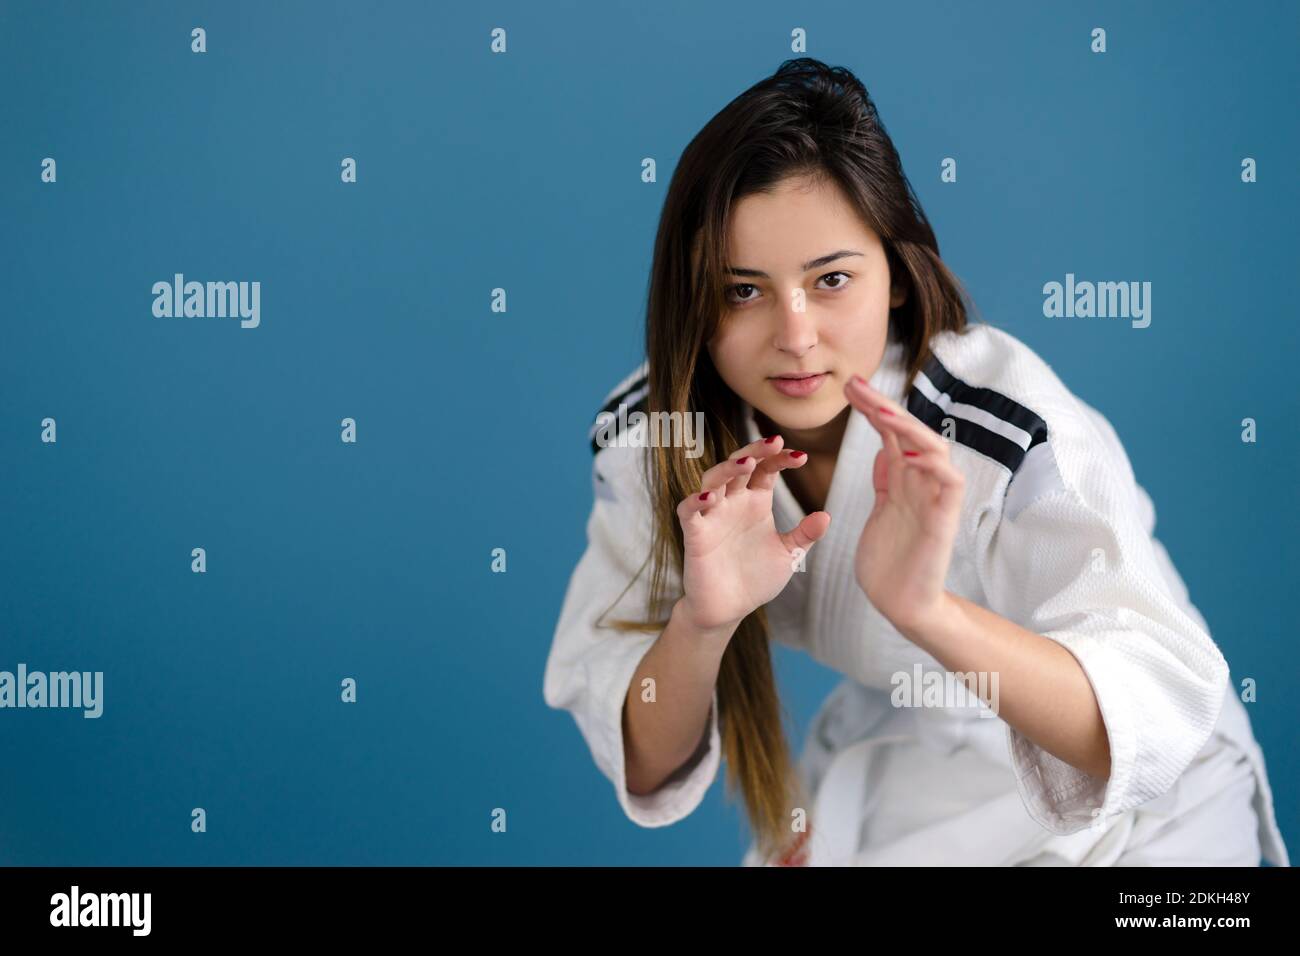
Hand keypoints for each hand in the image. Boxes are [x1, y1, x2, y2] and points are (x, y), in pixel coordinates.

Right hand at [676, 434, 831, 635]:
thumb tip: (826, 515)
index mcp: (756, 502)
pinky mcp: (695, 534)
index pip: (766, 470)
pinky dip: (694, 501)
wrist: (730, 609)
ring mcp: (712, 516)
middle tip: (773, 441)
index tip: (801, 457)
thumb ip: (804, 535)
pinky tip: (708, 497)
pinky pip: (689, 511)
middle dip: (755, 451)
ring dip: (727, 469)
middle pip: (739, 466)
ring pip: (713, 480)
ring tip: (746, 463)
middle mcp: (733, 503)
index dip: (780, 459)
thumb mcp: (787, 555)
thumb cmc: (756, 578)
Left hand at [844, 374, 964, 635]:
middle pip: (909, 433)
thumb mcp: (880, 513)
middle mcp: (922, 484)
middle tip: (854, 384)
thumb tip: (885, 450)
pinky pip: (950, 483)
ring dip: (906, 427)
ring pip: (932, 448)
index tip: (848, 387)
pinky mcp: (944, 521)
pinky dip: (933, 464)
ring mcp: (935, 500)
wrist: (902, 606)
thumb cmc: (889, 565)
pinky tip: (908, 451)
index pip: (890, 435)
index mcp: (903, 482)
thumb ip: (886, 482)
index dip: (872, 409)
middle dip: (883, 406)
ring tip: (878, 411)